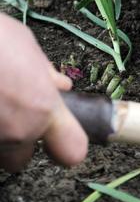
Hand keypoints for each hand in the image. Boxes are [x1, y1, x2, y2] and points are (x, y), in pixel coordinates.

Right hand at [0, 13, 87, 171]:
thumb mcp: (23, 42)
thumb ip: (43, 72)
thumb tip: (58, 84)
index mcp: (43, 108)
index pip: (71, 151)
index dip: (64, 144)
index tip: (57, 135)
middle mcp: (16, 131)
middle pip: (21, 159)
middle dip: (15, 141)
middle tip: (6, 113)